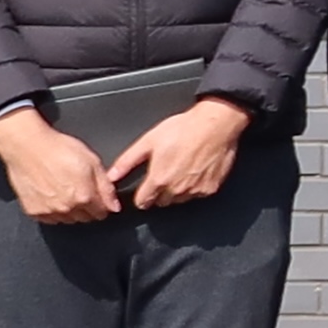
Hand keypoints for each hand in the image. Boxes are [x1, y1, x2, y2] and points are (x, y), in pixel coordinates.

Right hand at [0, 105, 118, 225]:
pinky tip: (51, 194)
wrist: (27, 145)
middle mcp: (67, 208)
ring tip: (64, 189)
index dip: (102, 204)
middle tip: (79, 189)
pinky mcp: (33, 211)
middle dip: (87, 207)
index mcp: (85, 196)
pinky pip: (49, 218)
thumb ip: (106, 187)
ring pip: (67, 220)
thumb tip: (114, 206)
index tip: (97, 196)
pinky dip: (52, 210)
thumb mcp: (92, 161)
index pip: (102, 212)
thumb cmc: (58, 148)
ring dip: (70, 210)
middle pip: (85, 218)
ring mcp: (49, 211)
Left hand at [109, 96, 254, 211]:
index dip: (142, 195)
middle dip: (160, 192)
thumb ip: (127, 161)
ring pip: (179, 200)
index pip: (143, 202)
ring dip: (177, 191)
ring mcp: (195, 191)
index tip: (145, 187)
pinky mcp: (210, 189)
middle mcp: (176, 190)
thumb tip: (111, 176)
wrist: (216, 125)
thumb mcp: (149, 141)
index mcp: (159, 179)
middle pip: (161, 202)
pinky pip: (197, 194)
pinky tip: (195, 170)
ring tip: (181, 169)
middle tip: (165, 172)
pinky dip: (194, 187)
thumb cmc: (183, 129)